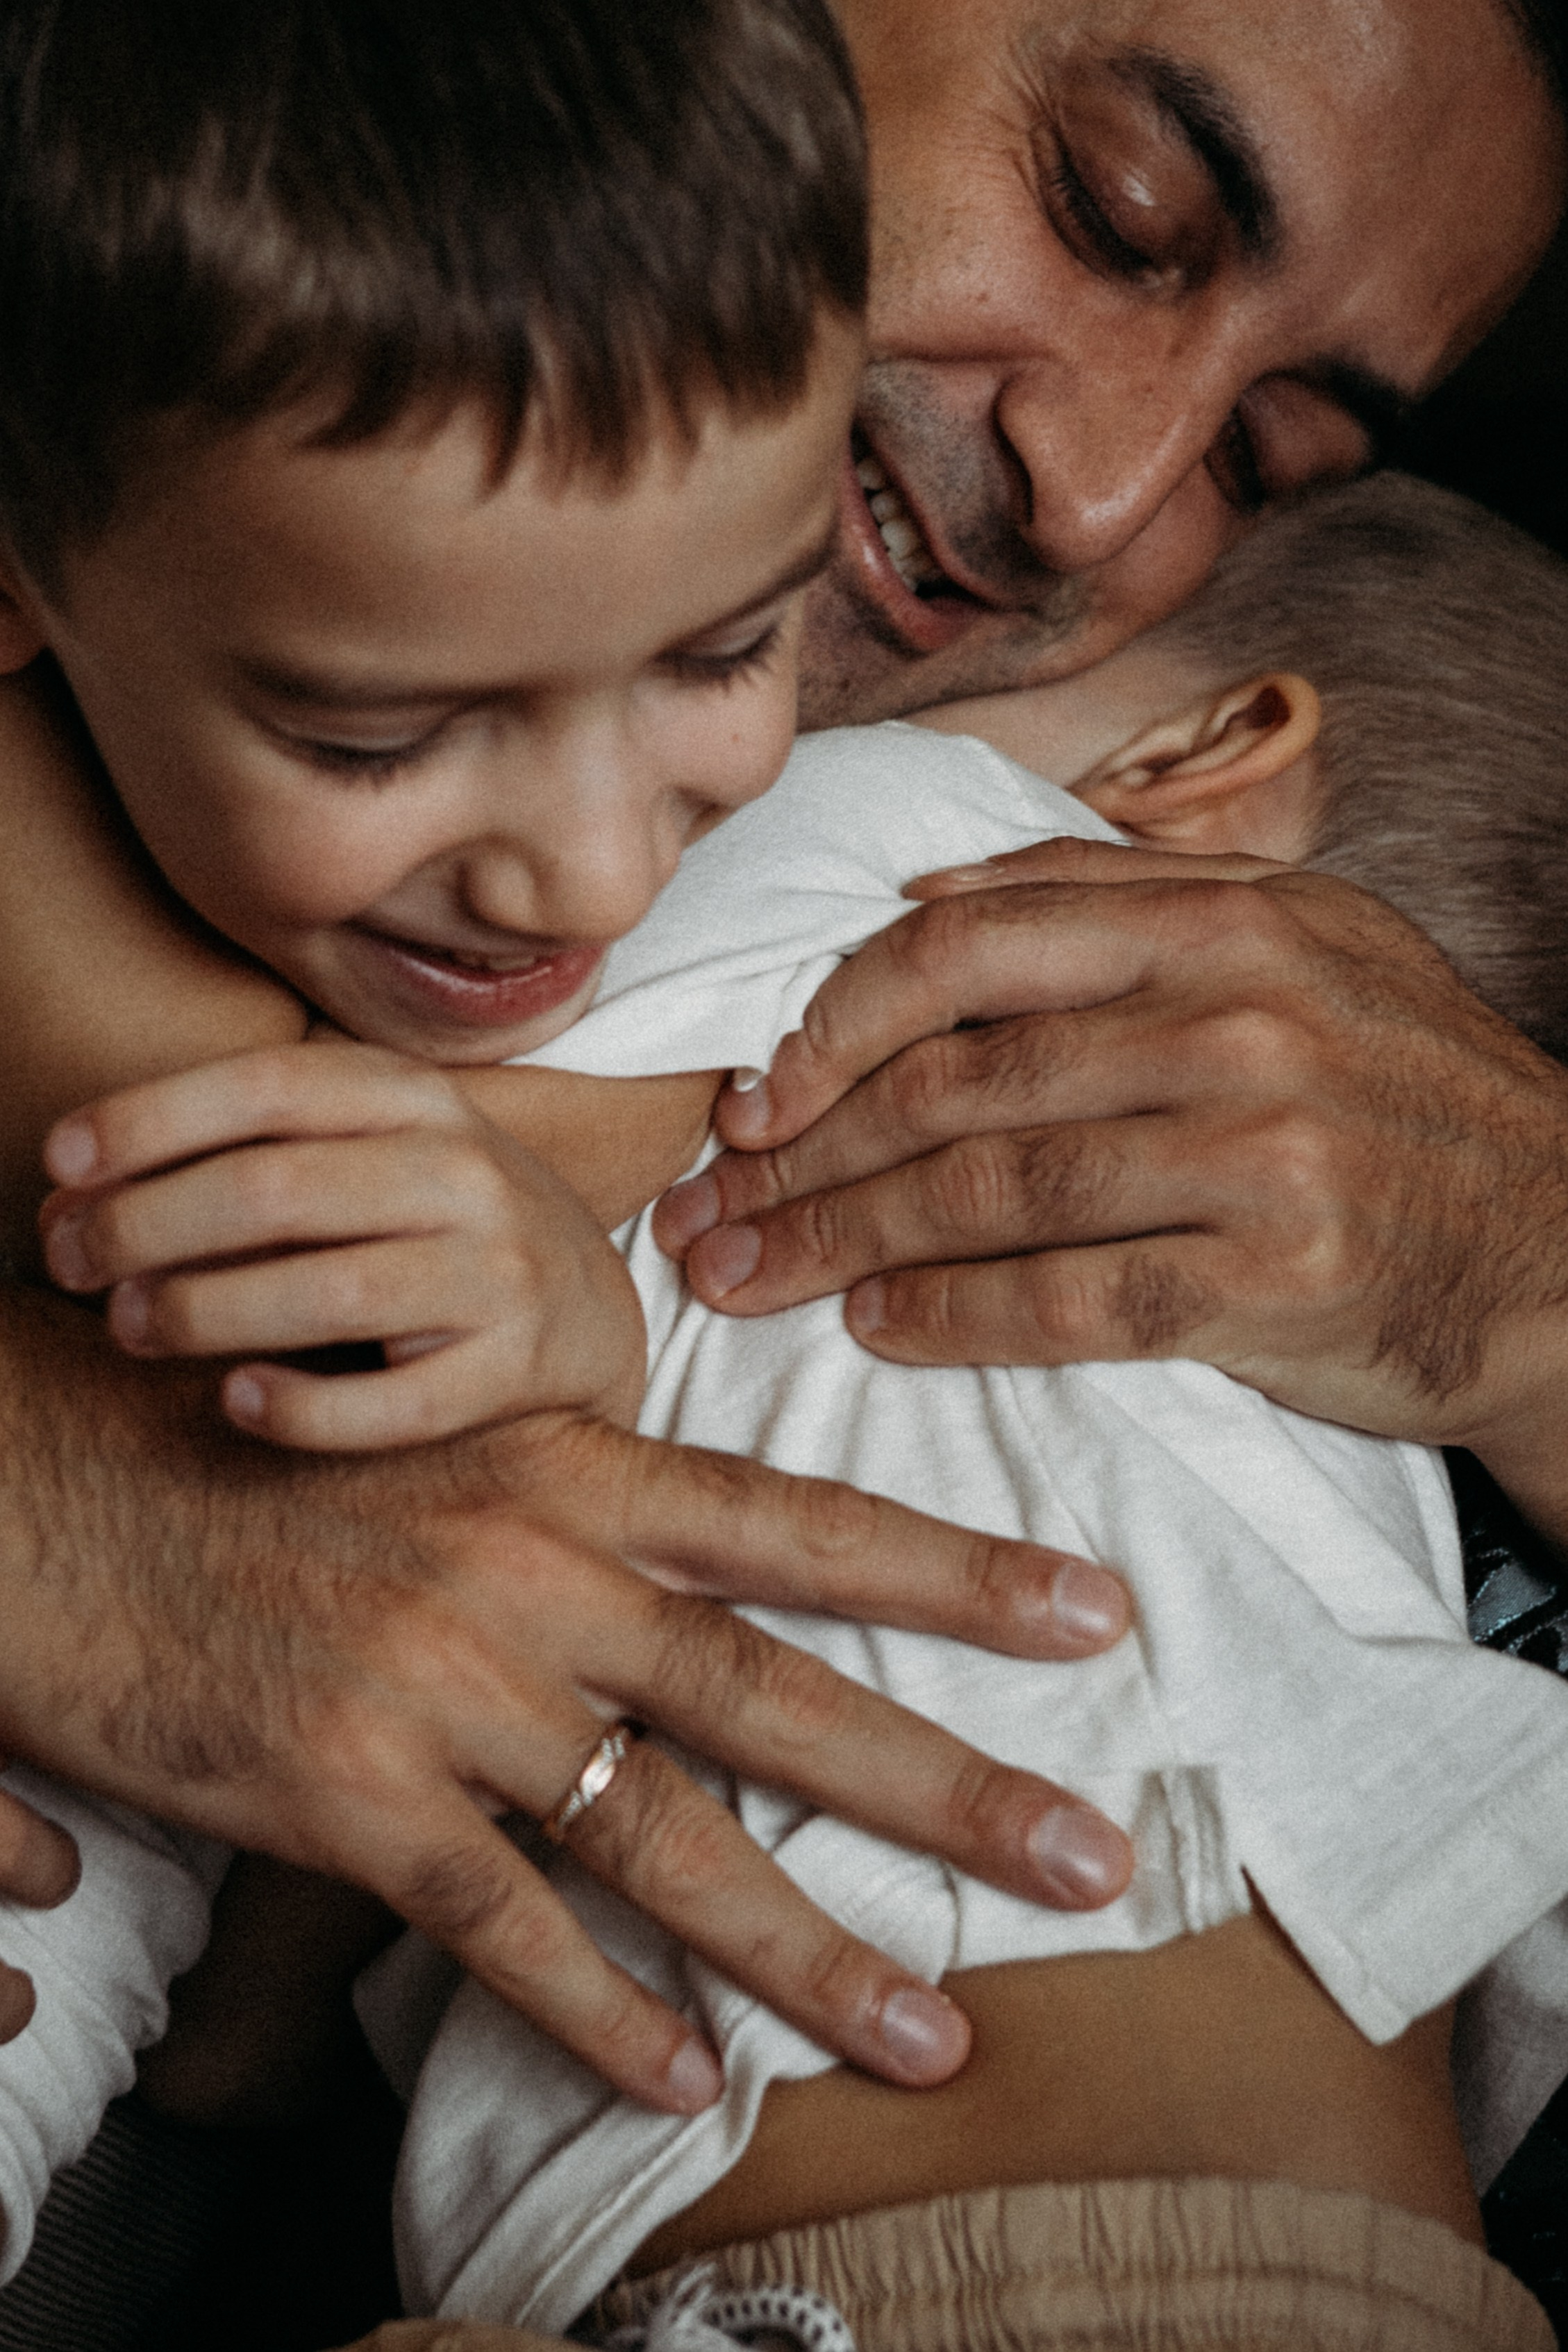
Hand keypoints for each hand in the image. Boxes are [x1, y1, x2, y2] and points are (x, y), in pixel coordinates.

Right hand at [0, 1283, 1132, 2112]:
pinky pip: (502, 1925)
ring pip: (665, 1839)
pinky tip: (684, 2084)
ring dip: (809, 1954)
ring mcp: (444, 1687)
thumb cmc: (261, 1449)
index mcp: (568, 1467)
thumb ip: (583, 1498)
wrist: (62, 1489)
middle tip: (1090, 1864)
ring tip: (933, 2038)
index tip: (1095, 1614)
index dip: (957, 1571)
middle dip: (948, 1787)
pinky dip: (597, 2013)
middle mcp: (531, 1574)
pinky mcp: (347, 1794)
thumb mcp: (445, 1434)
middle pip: (778, 1695)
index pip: (801, 1522)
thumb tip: (703, 1567)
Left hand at [40, 1041, 645, 1447]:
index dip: (150, 1121)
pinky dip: (302, 1408)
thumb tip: (71, 1193)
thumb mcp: (365, 1153)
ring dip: (205, 1313)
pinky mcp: (516, 1366)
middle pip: (278, 1190)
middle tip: (73, 1262)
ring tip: (132, 1328)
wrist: (587, 1311)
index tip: (59, 1161)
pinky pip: (393, 1403)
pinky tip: (237, 1401)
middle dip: (148, 1224)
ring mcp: (500, 1269)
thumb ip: (246, 1156)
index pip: (267, 1088)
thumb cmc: (431, 1227)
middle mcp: (466, 1170)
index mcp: (416, 1098)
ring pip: (329, 1292)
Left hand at [654, 838, 1567, 1496]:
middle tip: (704, 1205)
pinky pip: (1067, 1299)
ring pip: (989, 1188)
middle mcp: (1234, 1017)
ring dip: (840, 1241)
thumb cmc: (1401, 1094)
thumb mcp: (1299, 943)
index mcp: (1223, 919)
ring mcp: (1258, 1147)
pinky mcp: (1271, 1277)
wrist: (1565, 1246)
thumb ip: (1117, 902)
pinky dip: (952, 1318)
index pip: (970, 945)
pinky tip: (874, 1332)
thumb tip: (918, 895)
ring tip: (744, 1275)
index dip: (833, 1020)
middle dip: (802, 1152)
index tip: (752, 1092)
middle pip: (956, 1079)